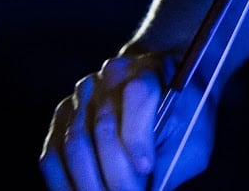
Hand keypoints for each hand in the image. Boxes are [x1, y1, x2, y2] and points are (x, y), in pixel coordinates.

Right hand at [39, 46, 211, 190]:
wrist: (162, 83)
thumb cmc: (184, 116)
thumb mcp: (195, 133)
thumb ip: (174, 161)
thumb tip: (148, 190)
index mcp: (149, 70)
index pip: (138, 94)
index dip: (138, 138)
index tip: (146, 168)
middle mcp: (110, 76)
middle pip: (103, 126)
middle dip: (115, 174)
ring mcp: (82, 95)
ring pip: (75, 143)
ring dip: (88, 183)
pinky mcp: (63, 115)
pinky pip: (53, 154)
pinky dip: (64, 182)